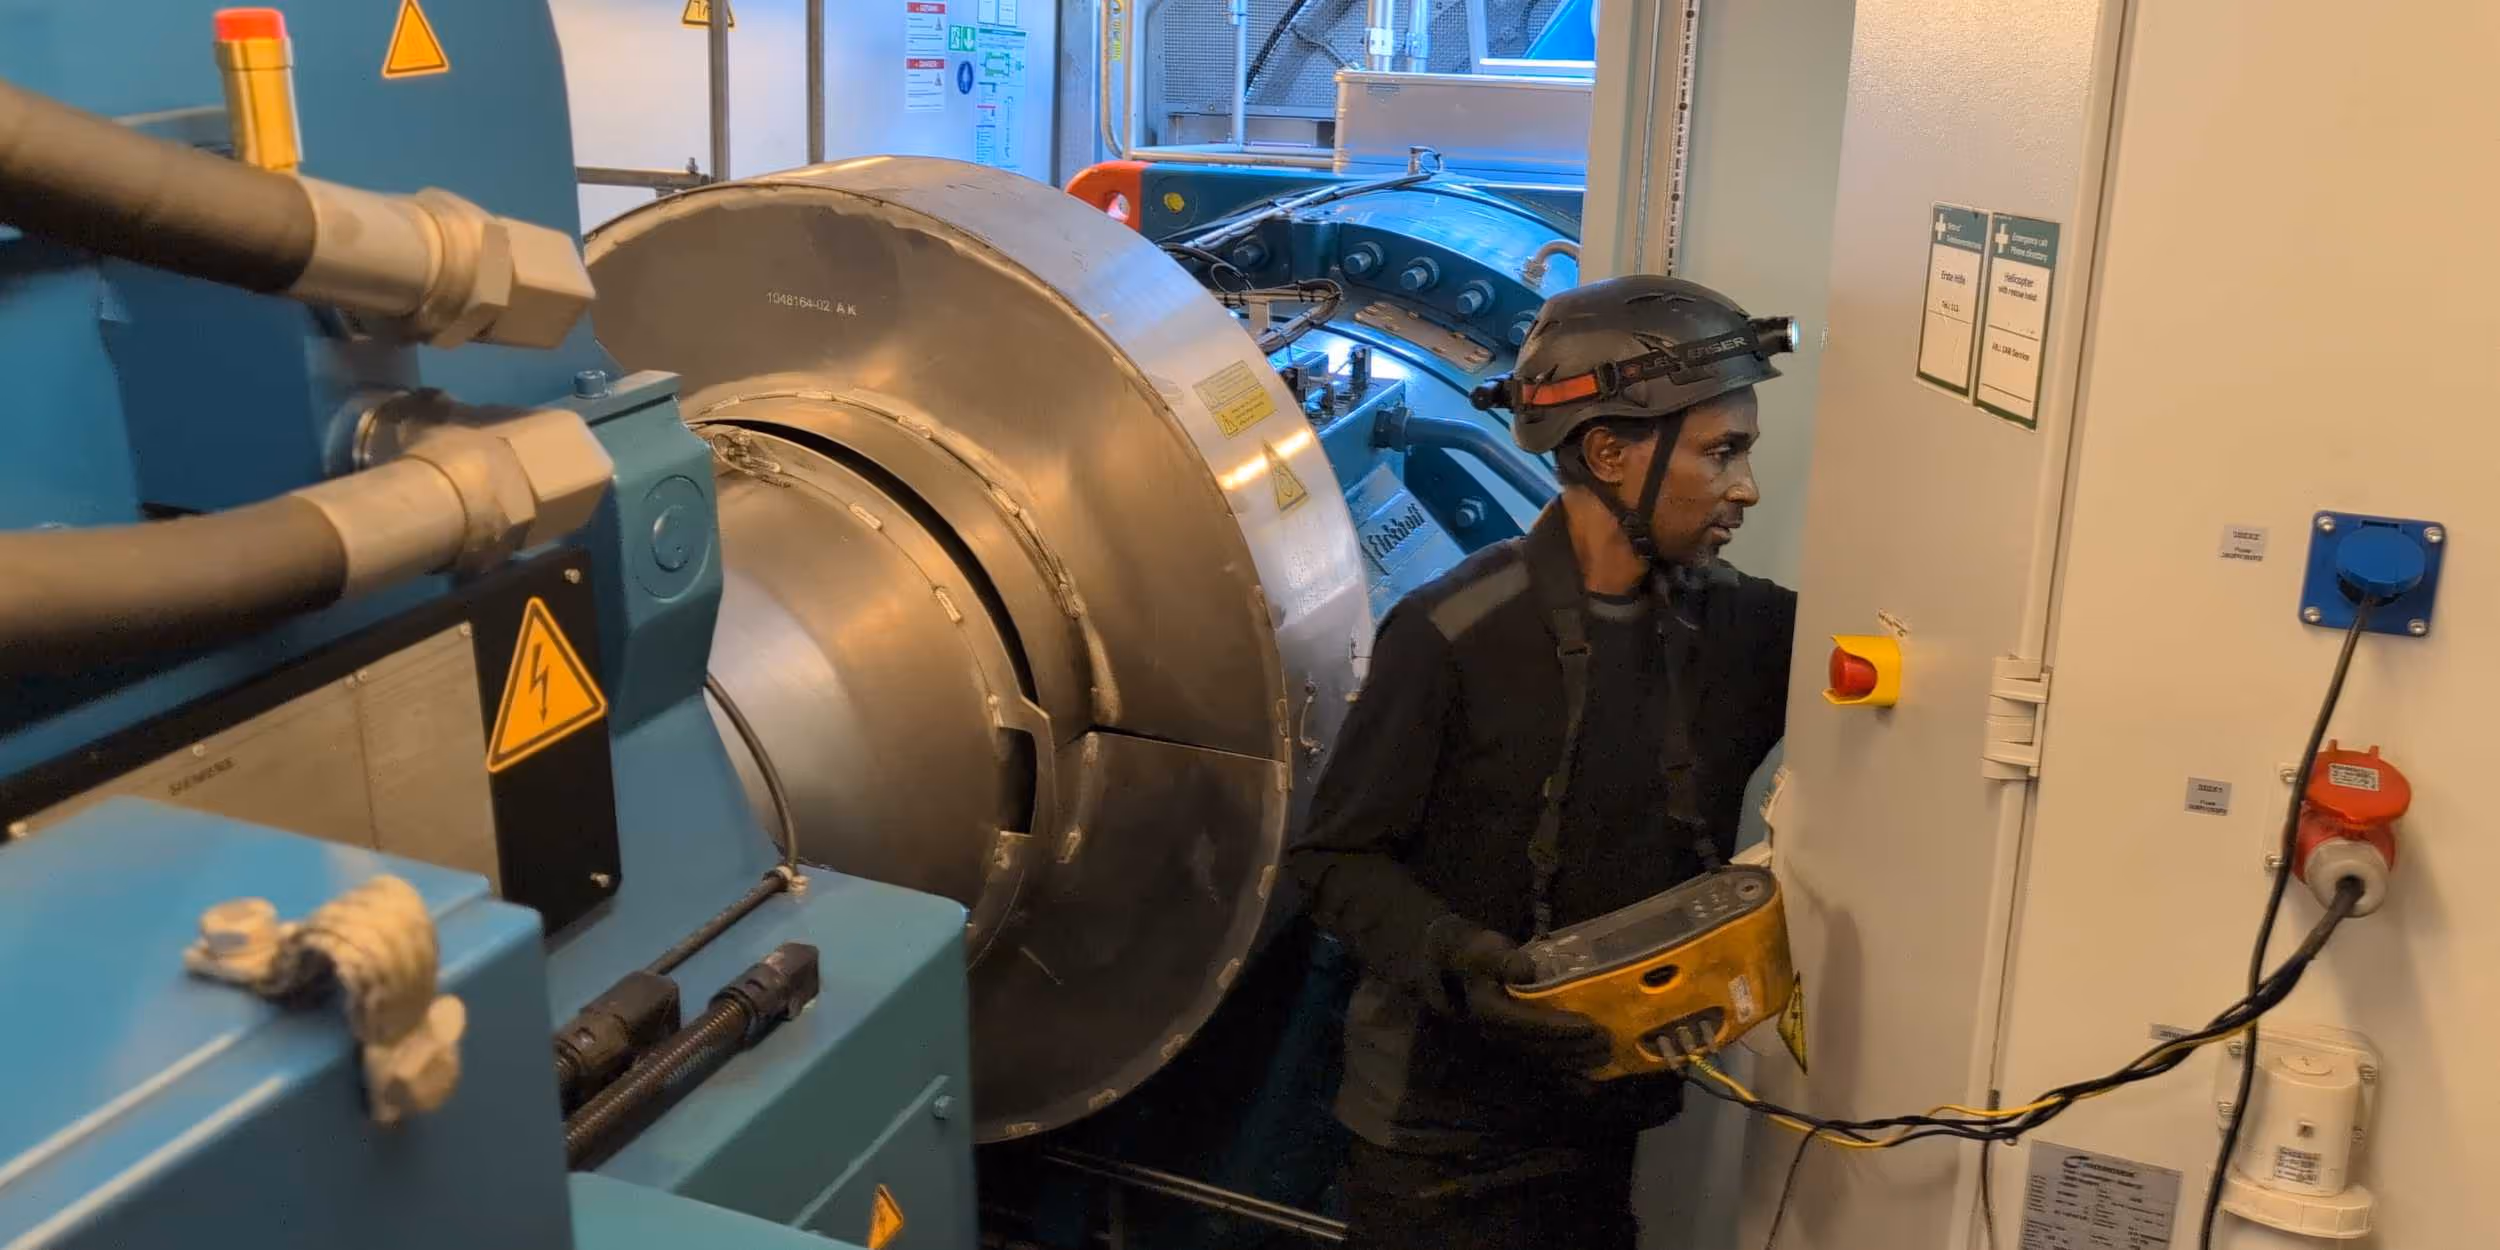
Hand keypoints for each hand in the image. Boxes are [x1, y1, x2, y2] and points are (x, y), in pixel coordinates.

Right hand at [1425, 923, 1613, 1072]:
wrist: (1461, 970)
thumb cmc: (1479, 956)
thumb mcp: (1486, 950)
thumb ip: (1504, 960)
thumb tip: (1525, 969)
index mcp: (1490, 1012)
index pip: (1528, 1024)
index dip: (1559, 1027)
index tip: (1588, 1024)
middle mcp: (1498, 1036)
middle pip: (1542, 1047)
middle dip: (1576, 1046)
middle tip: (1607, 1039)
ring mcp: (1508, 1046)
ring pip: (1546, 1061)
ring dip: (1576, 1062)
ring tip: (1606, 1054)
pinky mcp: (1517, 1050)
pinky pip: (1544, 1070)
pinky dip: (1567, 1079)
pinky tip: (1590, 1085)